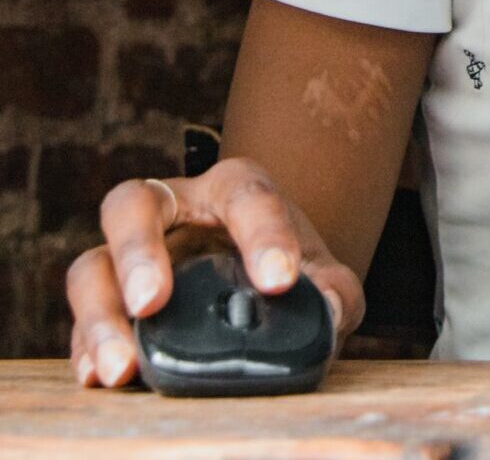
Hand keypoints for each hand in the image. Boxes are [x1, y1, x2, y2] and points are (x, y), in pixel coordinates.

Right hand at [65, 158, 364, 388]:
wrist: (263, 288)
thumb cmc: (291, 274)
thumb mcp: (327, 279)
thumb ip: (336, 293)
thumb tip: (329, 317)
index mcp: (233, 189)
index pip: (245, 194)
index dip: (263, 233)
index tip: (279, 280)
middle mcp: (172, 212)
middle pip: (133, 204)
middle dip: (138, 251)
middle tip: (151, 302)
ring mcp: (130, 258)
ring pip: (91, 267)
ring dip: (100, 316)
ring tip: (123, 365)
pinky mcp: (109, 308)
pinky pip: (78, 323)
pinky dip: (86, 349)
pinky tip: (100, 375)